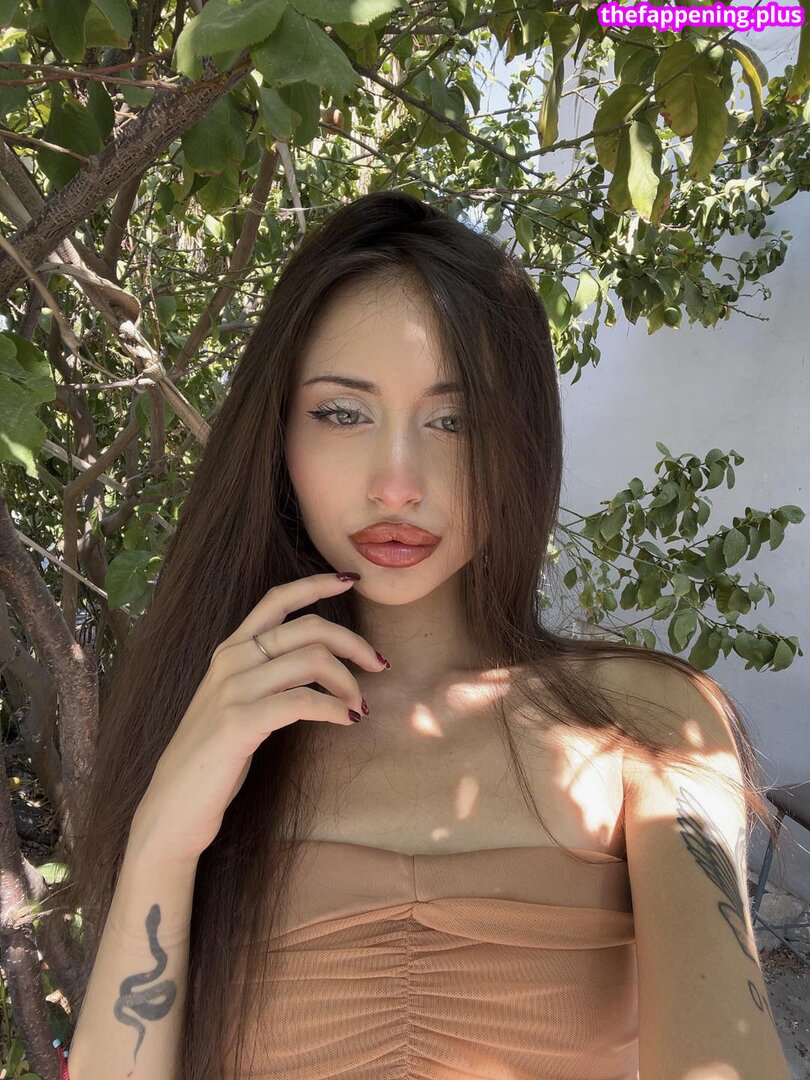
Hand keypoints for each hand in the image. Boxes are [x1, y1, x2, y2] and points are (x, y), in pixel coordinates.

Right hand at [130, 573, 386, 864]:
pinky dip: (334, 707)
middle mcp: (231, 660)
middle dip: (353, 642)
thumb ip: (267, 675)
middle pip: (308, 628)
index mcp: (231, 649)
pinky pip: (302, 701)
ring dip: (348, 682)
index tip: (353, 581)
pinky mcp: (238, 723)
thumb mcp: (237, 702)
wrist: (172, 806)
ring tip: (359, 706)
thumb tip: (322, 662)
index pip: (278, 599)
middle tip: (379, 664)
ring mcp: (232, 690)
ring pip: (311, 660)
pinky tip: (347, 720)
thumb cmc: (214, 757)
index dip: (318, 584)